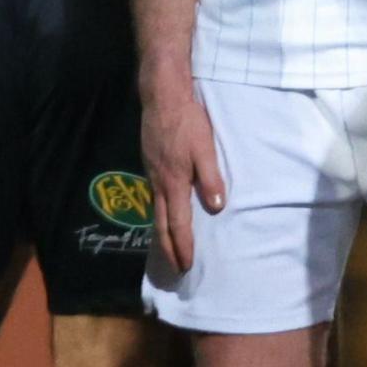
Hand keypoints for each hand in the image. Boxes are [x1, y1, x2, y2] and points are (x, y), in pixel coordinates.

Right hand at [142, 76, 227, 272]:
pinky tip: (165, 215)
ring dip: (162, 234)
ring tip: (169, 249)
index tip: (187, 265)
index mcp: (173, 183)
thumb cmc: (187, 121)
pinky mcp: (149, 164)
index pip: (178, 224)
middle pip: (160, 225)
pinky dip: (159, 215)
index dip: (183, 246)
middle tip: (175, 269)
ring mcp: (151, 174)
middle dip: (168, 250)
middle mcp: (158, 184)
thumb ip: (210, 178)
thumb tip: (216, 207)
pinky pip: (153, 198)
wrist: (161, 96)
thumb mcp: (205, 148)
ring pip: (154, 213)